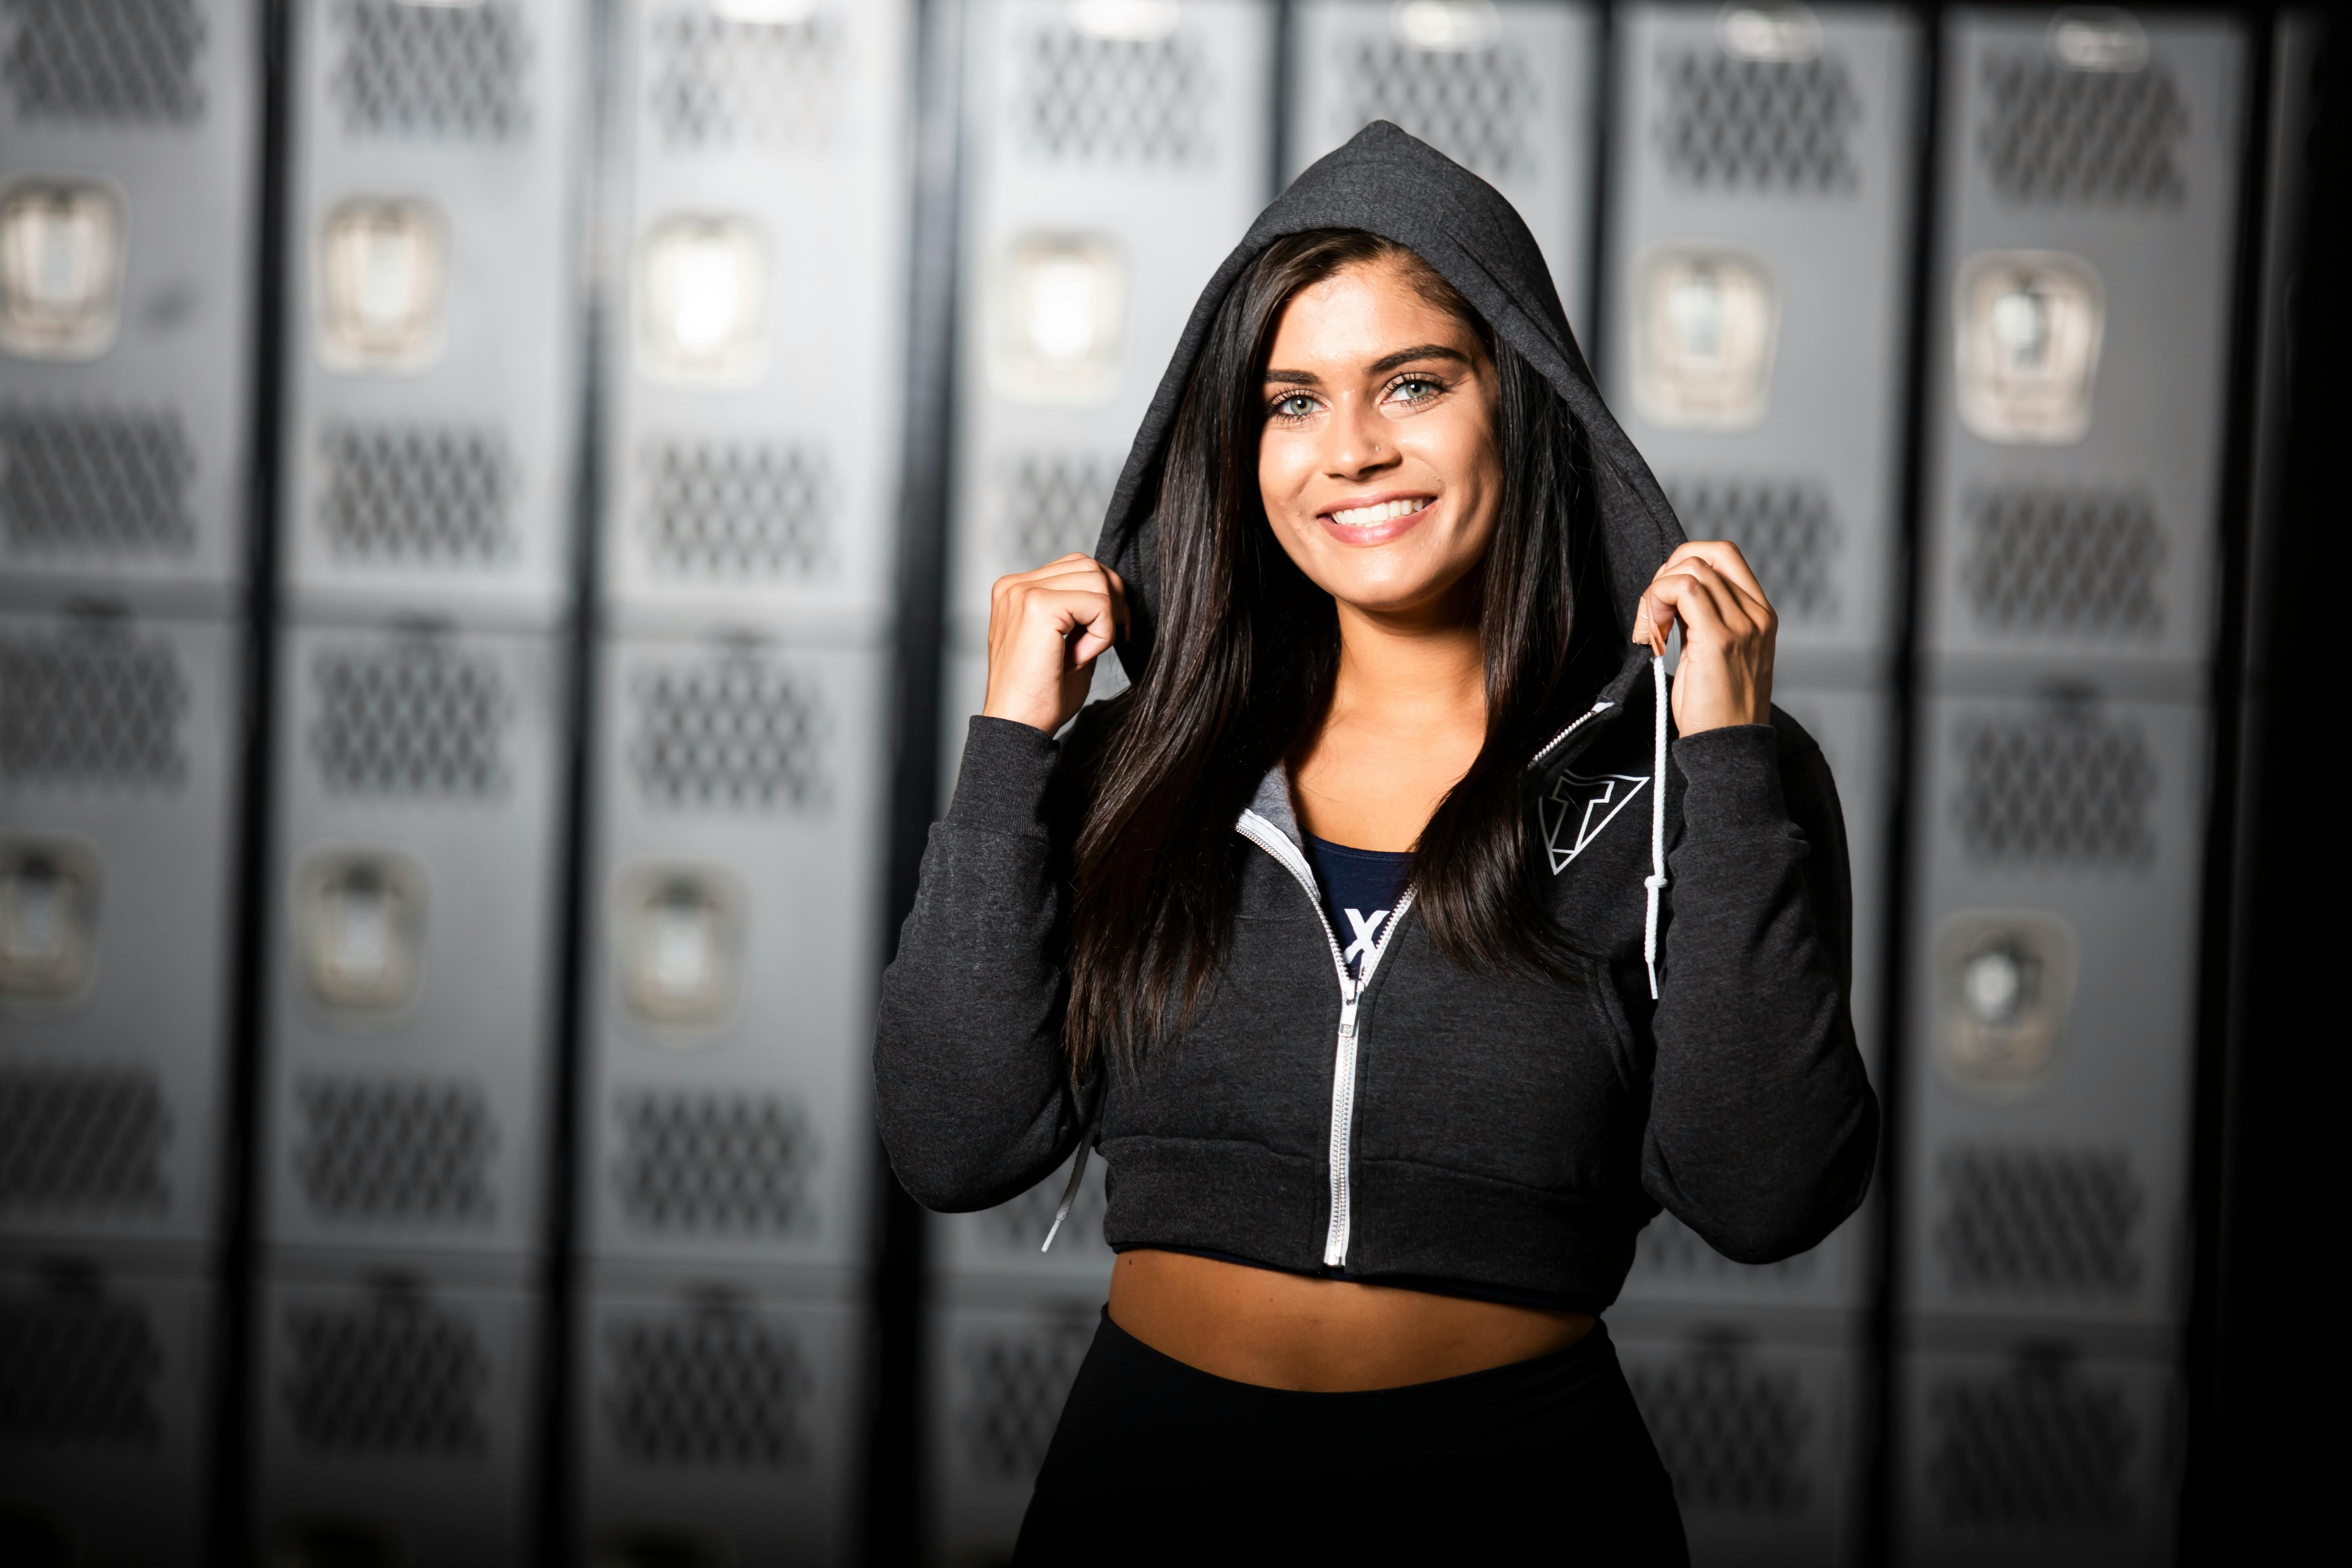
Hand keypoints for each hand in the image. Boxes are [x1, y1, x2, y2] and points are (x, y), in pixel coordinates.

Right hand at [983, 554, 1129, 733]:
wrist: (1017, 728)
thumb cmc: (1039, 695)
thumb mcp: (1064, 643)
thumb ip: (1081, 613)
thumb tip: (1114, 595)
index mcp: (1016, 590)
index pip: (1076, 566)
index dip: (1104, 595)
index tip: (1113, 630)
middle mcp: (1015, 585)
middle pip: (1089, 565)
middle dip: (1113, 599)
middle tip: (1118, 636)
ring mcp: (1024, 593)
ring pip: (1096, 579)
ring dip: (1106, 618)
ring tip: (1088, 652)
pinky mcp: (1039, 607)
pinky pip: (1097, 603)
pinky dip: (1102, 633)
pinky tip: (1082, 658)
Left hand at [1630, 541, 1775, 734]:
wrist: (1729, 747)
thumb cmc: (1717, 707)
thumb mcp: (1717, 652)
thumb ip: (1703, 617)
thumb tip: (1672, 592)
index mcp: (1759, 613)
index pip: (1723, 555)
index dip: (1685, 562)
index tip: (1665, 598)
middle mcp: (1756, 614)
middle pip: (1704, 555)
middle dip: (1666, 574)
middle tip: (1652, 613)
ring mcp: (1742, 624)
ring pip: (1691, 569)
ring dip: (1657, 591)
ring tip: (1651, 629)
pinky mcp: (1720, 639)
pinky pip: (1684, 590)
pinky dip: (1656, 601)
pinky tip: (1650, 634)